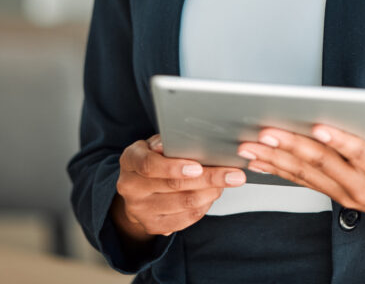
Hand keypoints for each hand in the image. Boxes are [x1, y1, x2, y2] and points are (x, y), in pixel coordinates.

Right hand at [112, 134, 246, 239]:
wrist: (136, 190)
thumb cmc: (152, 157)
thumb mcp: (154, 144)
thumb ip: (168, 142)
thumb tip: (184, 140)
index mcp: (130, 161)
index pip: (149, 165)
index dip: (174, 166)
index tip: (198, 166)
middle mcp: (131, 187)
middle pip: (173, 186)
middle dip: (208, 179)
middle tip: (234, 174)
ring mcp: (140, 210)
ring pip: (183, 204)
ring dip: (211, 192)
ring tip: (228, 181)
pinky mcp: (153, 226)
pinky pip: (185, 219)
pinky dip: (205, 206)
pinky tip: (214, 194)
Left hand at [236, 111, 364, 239]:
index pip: (357, 154)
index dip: (338, 140)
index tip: (318, 126)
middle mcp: (359, 186)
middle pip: (321, 163)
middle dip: (291, 145)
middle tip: (266, 132)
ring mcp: (345, 194)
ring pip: (306, 174)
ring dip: (275, 159)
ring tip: (251, 146)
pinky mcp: (337, 196)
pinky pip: (305, 182)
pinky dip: (281, 171)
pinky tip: (261, 161)